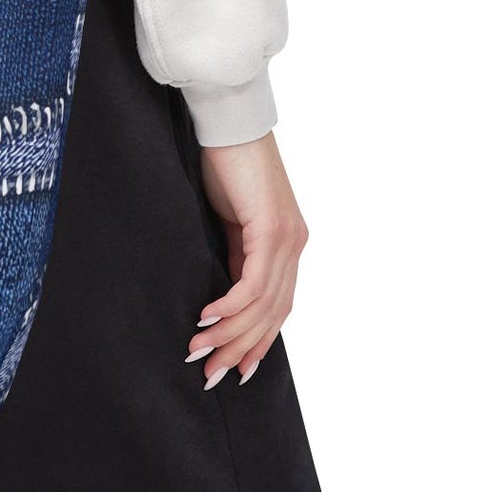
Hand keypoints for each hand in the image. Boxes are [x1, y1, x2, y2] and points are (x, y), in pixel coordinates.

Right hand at [184, 128, 308, 388]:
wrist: (227, 117)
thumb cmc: (223, 160)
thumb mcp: (228, 217)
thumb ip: (233, 252)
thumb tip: (220, 291)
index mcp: (287, 243)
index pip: (277, 307)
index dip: (257, 342)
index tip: (235, 370)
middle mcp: (294, 244)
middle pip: (273, 315)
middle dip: (240, 349)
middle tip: (210, 374)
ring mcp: (286, 237)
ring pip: (263, 305)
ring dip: (229, 335)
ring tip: (198, 352)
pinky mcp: (271, 228)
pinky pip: (252, 283)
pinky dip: (229, 307)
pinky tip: (205, 319)